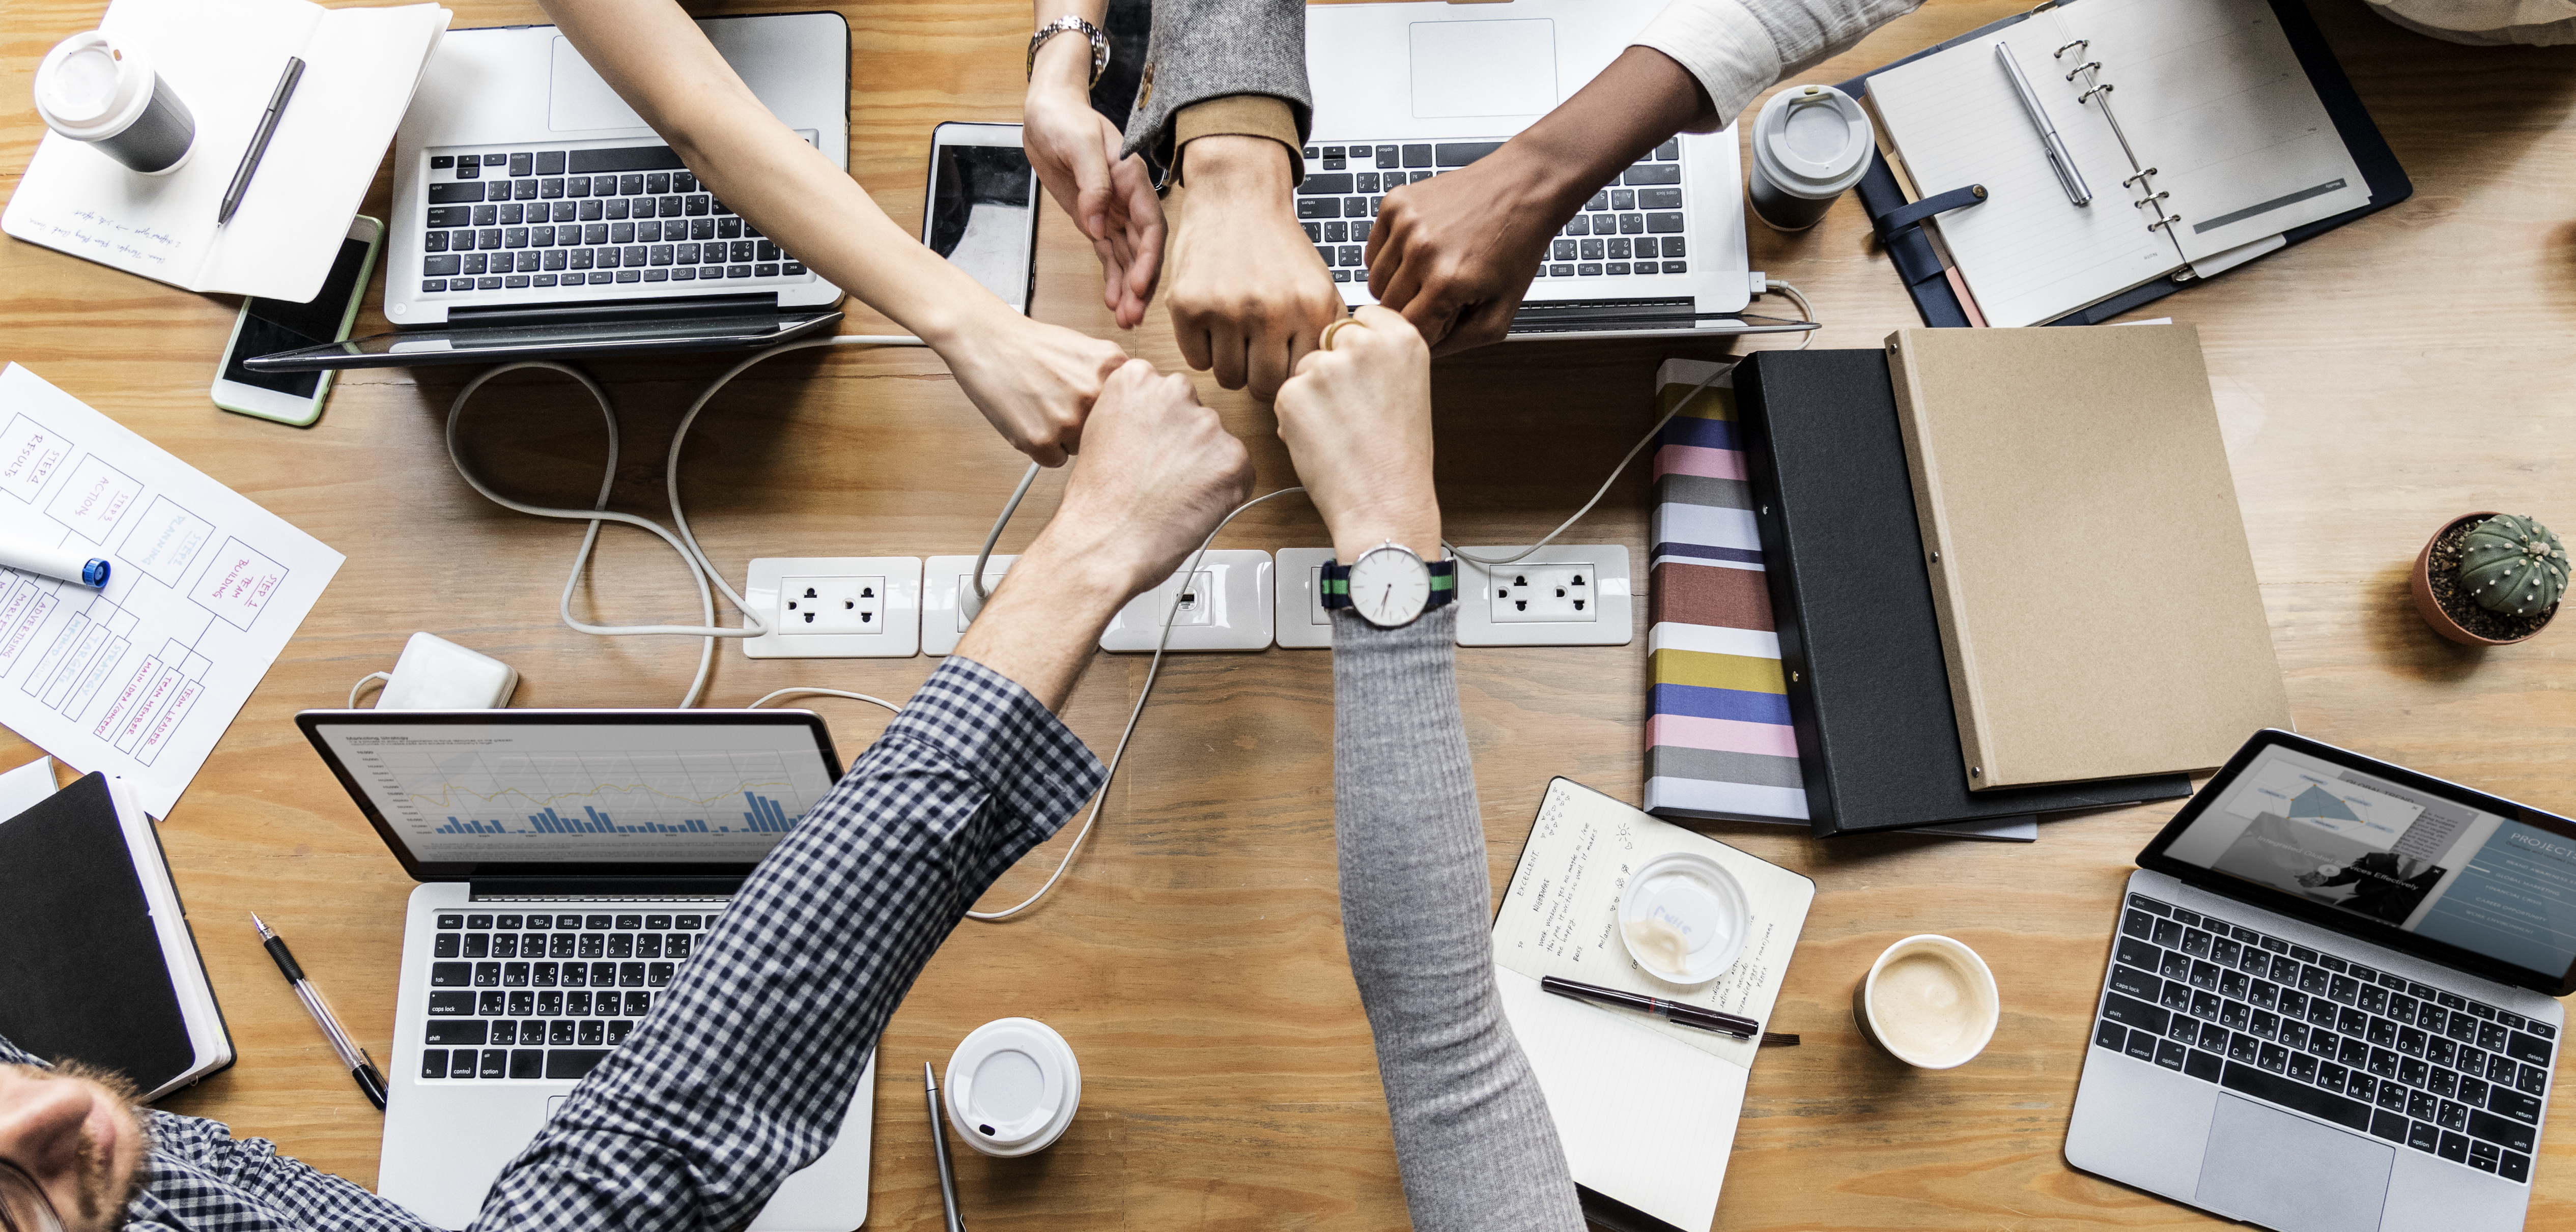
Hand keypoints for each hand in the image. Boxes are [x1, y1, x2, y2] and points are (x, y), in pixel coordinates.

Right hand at [932, 308, 1126, 466]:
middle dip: (1089, 426)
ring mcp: (1068, 420)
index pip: (1131, 412)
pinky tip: (1030, 419)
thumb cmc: (1033, 346)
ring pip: (1081, 450)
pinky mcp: (1041, 441)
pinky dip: (1042, 447)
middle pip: (1108, 434)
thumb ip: (1115, 379)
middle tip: (1062, 404)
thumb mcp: (1089, 350)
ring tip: (1043, 407)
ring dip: (1065, 438)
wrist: (988, 341)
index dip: (1112, 414)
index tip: (1099, 410)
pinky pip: (1055, 460)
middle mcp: (1095, 394)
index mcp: (1113, 369)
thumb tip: (1138, 411)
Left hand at [1024, 40, 1163, 327]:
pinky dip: (1112, 278)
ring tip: (1125, 320)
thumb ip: (1093, 184)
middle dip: (1141, 284)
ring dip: (1128, 289)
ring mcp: (1113, 212)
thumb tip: (1097, 223)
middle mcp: (1128, 199)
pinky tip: (1114, 303)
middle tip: (1133, 316)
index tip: (1139, 285)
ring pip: (1127, 257)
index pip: (1151, 224)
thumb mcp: (1079, 144)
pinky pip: (1108, 255)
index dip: (1149, 258)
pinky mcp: (1095, 220)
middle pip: (1143, 249)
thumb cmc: (1065, 119)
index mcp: (1132, 178)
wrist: (1046, 113)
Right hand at [1040, 358, 1256, 596]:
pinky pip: (1239, 471)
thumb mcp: (1101, 431)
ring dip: (1204, 466)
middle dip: (1185, 442)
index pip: (1165, 391)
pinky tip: (1191, 505)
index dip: (1158, 426)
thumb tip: (1161, 420)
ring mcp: (1207, 424)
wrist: (1106, 542)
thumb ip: (1135, 412)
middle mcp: (1174, 391)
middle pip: (1194, 413)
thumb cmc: (1097, 500)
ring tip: (1172, 495)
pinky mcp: (1233, 458)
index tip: (1148, 447)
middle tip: (1161, 475)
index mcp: (1136, 378)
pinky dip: (1223, 491)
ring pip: (1216, 443)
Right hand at [1164, 135, 1345, 398]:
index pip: (1300, 379)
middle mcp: (1270, 311)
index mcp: (1311, 308)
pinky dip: (1203, 349)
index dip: (1290, 376)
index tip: (1282, 365)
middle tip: (1256, 354)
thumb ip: (1326, 333)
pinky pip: (1196, 360)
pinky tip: (1213, 322)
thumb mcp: (1320, 284)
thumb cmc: (1279, 247)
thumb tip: (1326, 380)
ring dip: (1231, 363)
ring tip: (1235, 335)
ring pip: (1228, 378)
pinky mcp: (1188, 305)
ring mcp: (1225, 309)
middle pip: (1262, 387)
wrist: (1238, 196)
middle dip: (1259, 376)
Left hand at [1273, 306, 1439, 560]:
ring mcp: (1326, 367)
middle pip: (1329, 340)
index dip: (1357, 349)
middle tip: (1352, 412)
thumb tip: (1345, 343)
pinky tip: (1322, 443)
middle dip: (1332, 370)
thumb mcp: (1408, 389)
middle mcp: (1364, 343)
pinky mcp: (1293, 393)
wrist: (1385, 503)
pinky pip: (1285, 396)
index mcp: (1402, 338)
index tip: (1363, 373)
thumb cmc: (1399, 458)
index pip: (1361, 318)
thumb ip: (1381, 357)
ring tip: (1341, 432)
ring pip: (1304, 369)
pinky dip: (1295, 419)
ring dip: (1312, 395)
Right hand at [1365, 148, 1566, 355]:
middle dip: (1412, 309)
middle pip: (1387, 309)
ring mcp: (1404, 223)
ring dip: (1398, 284)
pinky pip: (1373, 251)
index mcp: (1446, 282)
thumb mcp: (1501, 313)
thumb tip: (1422, 354)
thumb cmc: (1517, 245)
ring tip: (1432, 270)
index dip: (1427, 331)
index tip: (1445, 319)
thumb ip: (1458, 343)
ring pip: (1375, 281)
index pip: (1408, 332)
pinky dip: (1391, 258)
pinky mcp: (1395, 203)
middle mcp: (1420, 250)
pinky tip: (1420, 250)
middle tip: (1442, 294)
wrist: (1523, 186)